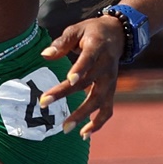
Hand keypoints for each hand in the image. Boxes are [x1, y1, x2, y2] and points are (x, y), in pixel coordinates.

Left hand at [37, 14, 125, 138]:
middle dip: (65, 94)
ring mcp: (111, 80)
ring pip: (99, 100)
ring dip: (83, 115)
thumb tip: (45, 56)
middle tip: (44, 103)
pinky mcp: (111, 90)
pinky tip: (84, 134)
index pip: (88, 60)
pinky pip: (108, 109)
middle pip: (87, 83)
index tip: (68, 80)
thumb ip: (61, 43)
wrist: (118, 34)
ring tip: (65, 128)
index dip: (79, 69)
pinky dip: (98, 123)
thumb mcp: (76, 29)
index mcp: (97, 48)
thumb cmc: (91, 31)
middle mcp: (106, 66)